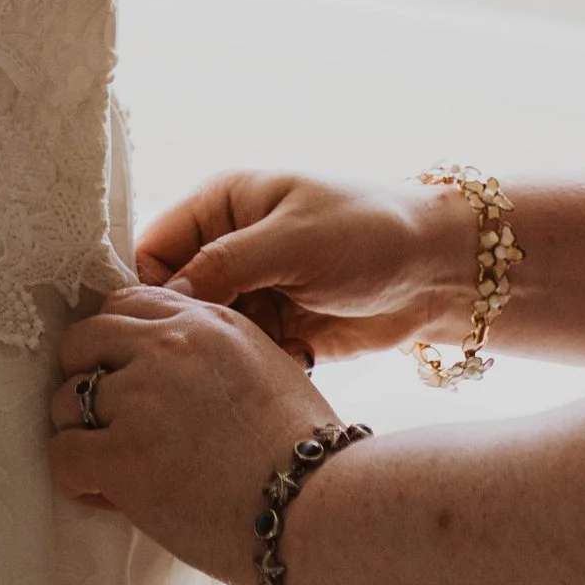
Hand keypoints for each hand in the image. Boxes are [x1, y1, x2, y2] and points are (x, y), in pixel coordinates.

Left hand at [48, 284, 338, 584]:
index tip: (122, 376)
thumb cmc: (308, 456)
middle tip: (108, 419)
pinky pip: (63, 454)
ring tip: (110, 464)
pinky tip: (107, 495)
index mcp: (205, 322)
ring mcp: (141, 397)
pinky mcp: (123, 454)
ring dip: (81, 432)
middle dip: (86, 378)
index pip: (126, 304)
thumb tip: (169, 364)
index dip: (115, 344)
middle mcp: (167, 346)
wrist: (322, 510)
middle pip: (83, 340)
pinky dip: (77, 479)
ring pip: (66, 399)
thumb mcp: (266, 369)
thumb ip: (211, 353)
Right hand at [136, 171, 474, 359]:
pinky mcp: (278, 332)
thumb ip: (225, 264)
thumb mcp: (293, 240)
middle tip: (197, 362)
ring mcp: (253, 292)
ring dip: (218, 356)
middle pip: (175, 298)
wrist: (438, 273)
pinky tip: (264, 378)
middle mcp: (228, 248)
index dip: (146, 289)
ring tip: (239, 370)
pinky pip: (241, 357)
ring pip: (206, 334)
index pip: (156, 248)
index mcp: (221, 206)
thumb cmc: (367, 232)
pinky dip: (247, 370)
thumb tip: (166, 299)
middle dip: (183, 331)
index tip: (153, 332)